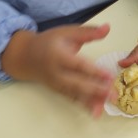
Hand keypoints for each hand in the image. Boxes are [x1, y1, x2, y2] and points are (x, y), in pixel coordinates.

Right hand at [0, 24, 114, 117]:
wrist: (25, 56)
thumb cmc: (49, 41)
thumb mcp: (67, 32)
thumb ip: (88, 32)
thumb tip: (108, 28)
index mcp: (58, 55)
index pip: (78, 65)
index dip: (94, 72)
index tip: (109, 76)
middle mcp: (56, 72)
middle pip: (77, 83)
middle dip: (95, 91)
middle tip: (113, 96)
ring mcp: (56, 84)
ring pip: (74, 94)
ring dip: (90, 101)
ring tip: (104, 108)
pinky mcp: (57, 90)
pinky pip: (71, 98)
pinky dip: (83, 104)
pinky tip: (96, 110)